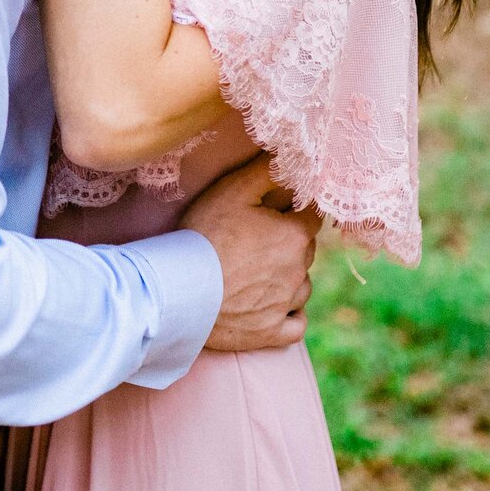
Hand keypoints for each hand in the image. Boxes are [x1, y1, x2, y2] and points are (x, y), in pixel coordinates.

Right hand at [180, 155, 319, 351]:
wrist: (178, 290)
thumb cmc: (204, 235)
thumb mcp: (232, 190)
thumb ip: (267, 171)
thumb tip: (292, 158)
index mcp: (295, 235)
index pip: (311, 215)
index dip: (292, 211)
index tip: (273, 213)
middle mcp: (299, 270)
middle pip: (306, 250)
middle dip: (288, 243)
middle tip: (255, 241)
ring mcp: (286, 304)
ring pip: (302, 285)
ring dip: (288, 278)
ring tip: (255, 273)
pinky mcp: (272, 332)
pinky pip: (297, 323)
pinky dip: (289, 314)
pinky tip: (272, 305)